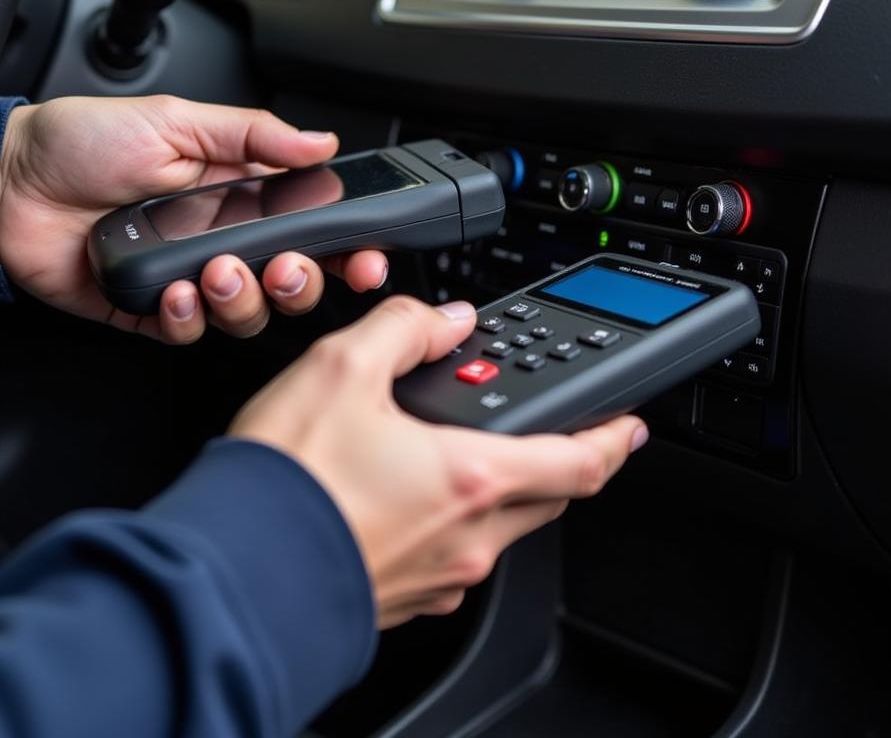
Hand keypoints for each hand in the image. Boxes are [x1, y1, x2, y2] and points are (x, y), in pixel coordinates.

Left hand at [0, 95, 387, 341]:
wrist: (6, 182)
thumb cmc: (83, 143)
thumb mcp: (177, 122)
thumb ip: (255, 135)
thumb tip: (321, 141)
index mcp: (241, 196)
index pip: (311, 229)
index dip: (348, 248)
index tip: (366, 259)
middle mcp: (222, 241)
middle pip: (291, 283)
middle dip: (300, 283)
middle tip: (283, 267)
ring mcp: (189, 279)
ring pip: (246, 315)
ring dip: (240, 300)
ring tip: (211, 272)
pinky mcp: (150, 310)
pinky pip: (187, 333)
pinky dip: (187, 319)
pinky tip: (172, 292)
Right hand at [231, 295, 647, 627]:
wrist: (230, 573)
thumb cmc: (286, 483)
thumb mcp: (342, 367)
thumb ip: (404, 329)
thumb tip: (445, 322)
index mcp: (472, 478)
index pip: (581, 462)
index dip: (614, 438)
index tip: (630, 425)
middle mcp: (469, 538)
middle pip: (550, 498)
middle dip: (564, 461)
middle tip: (559, 432)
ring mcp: (440, 576)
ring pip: (503, 528)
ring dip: (505, 488)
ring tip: (474, 451)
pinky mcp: (406, 599)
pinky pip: (457, 556)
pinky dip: (459, 520)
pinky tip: (419, 495)